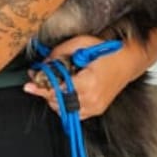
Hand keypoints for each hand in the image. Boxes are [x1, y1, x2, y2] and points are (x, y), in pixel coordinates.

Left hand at [24, 33, 148, 119]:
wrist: (127, 62)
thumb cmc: (107, 52)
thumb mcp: (82, 43)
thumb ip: (60, 53)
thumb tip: (43, 63)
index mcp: (88, 83)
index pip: (57, 90)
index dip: (41, 87)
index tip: (29, 86)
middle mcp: (92, 99)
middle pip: (57, 101)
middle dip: (46, 90)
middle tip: (40, 79)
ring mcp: (94, 107)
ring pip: (63, 109)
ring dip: (54, 98)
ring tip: (56, 84)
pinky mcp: (95, 110)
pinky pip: (73, 113)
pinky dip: (65, 104)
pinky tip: (66, 93)